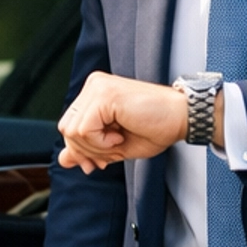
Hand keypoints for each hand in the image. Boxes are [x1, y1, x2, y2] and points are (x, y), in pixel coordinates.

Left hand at [58, 73, 190, 171]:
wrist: (181, 118)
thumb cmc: (156, 128)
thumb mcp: (114, 146)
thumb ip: (88, 150)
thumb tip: (64, 160)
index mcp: (94, 94)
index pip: (68, 126)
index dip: (81, 149)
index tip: (101, 160)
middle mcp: (93, 86)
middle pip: (66, 129)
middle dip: (86, 150)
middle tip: (111, 152)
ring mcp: (97, 87)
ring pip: (73, 130)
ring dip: (96, 147)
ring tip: (118, 140)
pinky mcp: (104, 95)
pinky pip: (84, 129)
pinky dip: (101, 142)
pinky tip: (119, 136)